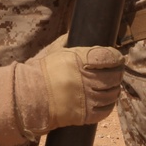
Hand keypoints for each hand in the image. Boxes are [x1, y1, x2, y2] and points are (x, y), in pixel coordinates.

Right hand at [0, 43, 124, 145]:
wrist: (27, 97)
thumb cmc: (39, 72)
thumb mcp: (53, 51)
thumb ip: (67, 41)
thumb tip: (77, 30)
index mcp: (79, 60)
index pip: (109, 56)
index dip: (116, 57)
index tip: (117, 57)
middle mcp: (85, 79)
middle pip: (114, 76)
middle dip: (117, 73)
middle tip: (116, 72)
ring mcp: (86, 98)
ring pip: (112, 93)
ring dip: (114, 89)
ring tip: (111, 86)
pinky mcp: (84, 115)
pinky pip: (106, 110)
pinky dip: (109, 105)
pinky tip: (106, 100)